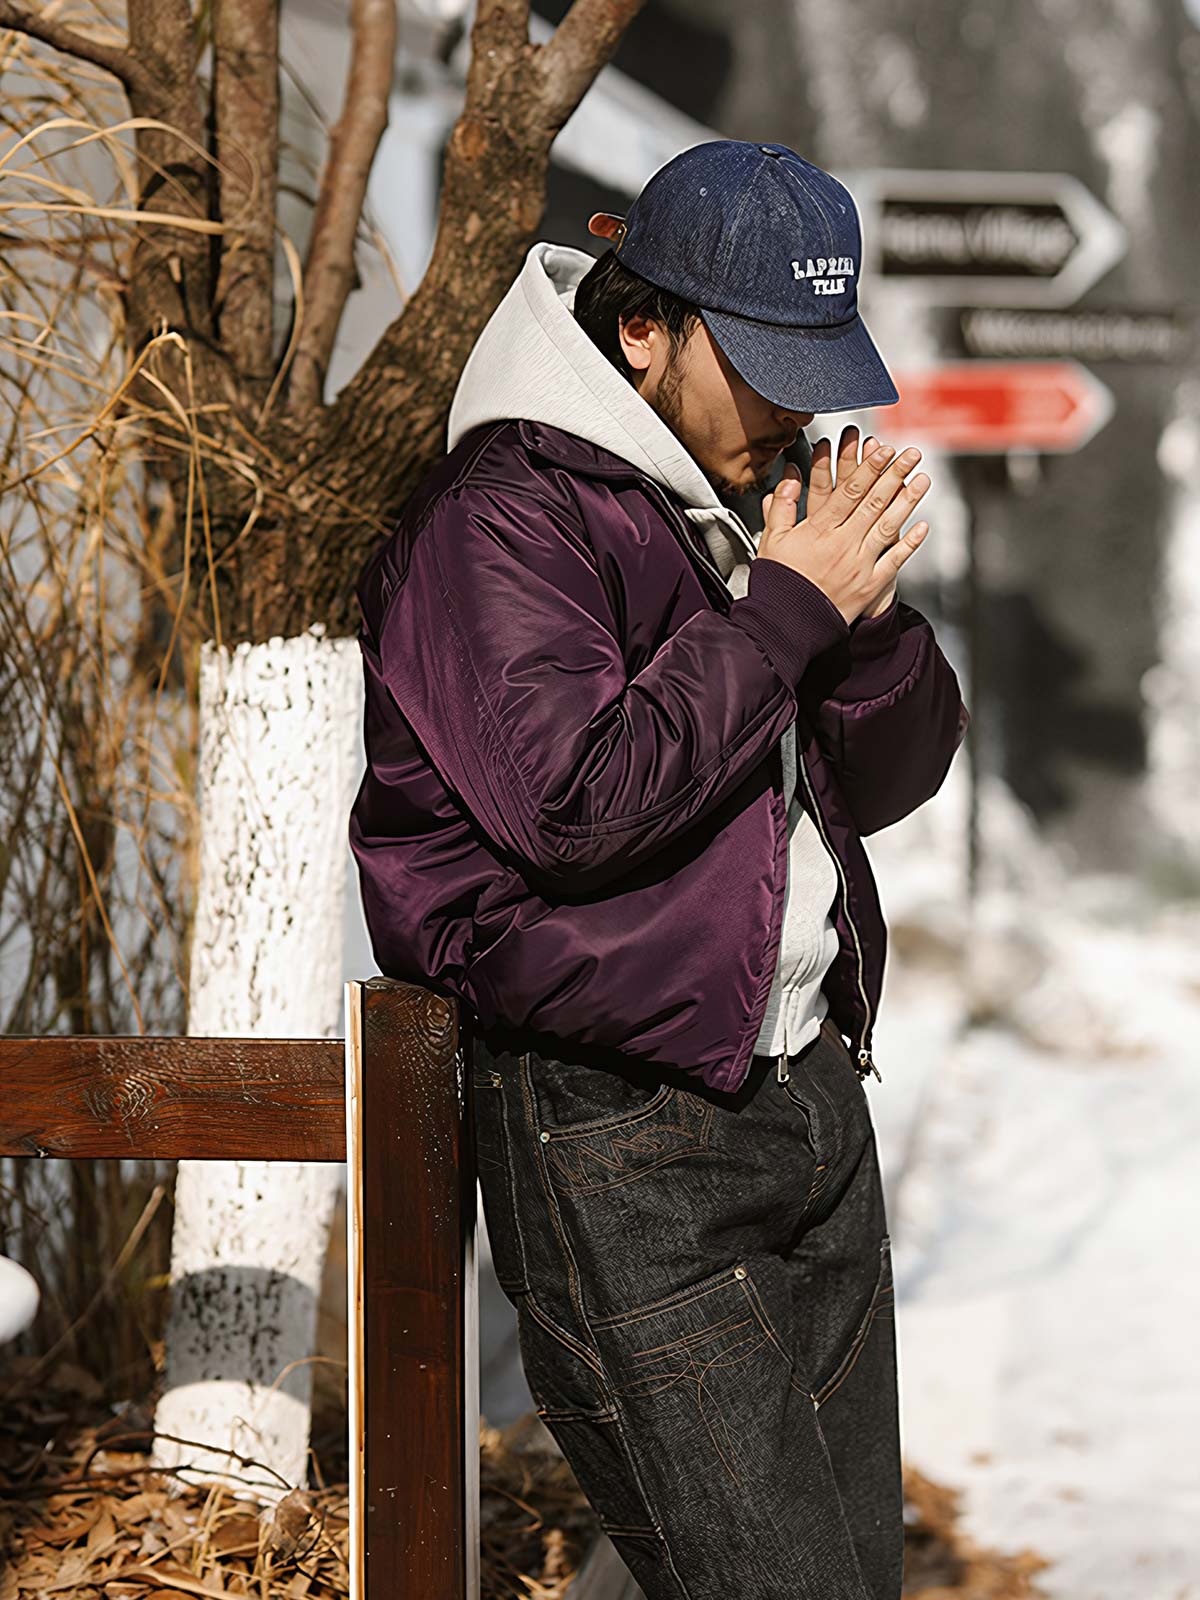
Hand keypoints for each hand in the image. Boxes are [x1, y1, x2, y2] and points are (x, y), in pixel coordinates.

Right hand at [758, 423, 930, 626]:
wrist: (786, 625)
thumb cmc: (778, 582)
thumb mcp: (771, 540)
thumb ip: (781, 507)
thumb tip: (790, 479)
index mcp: (819, 530)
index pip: (850, 491)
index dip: (870, 468)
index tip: (885, 450)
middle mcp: (843, 544)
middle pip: (874, 502)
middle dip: (895, 474)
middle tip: (911, 454)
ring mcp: (859, 564)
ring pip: (888, 526)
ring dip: (908, 501)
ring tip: (923, 479)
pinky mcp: (869, 585)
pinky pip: (894, 561)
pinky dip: (910, 543)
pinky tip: (923, 526)